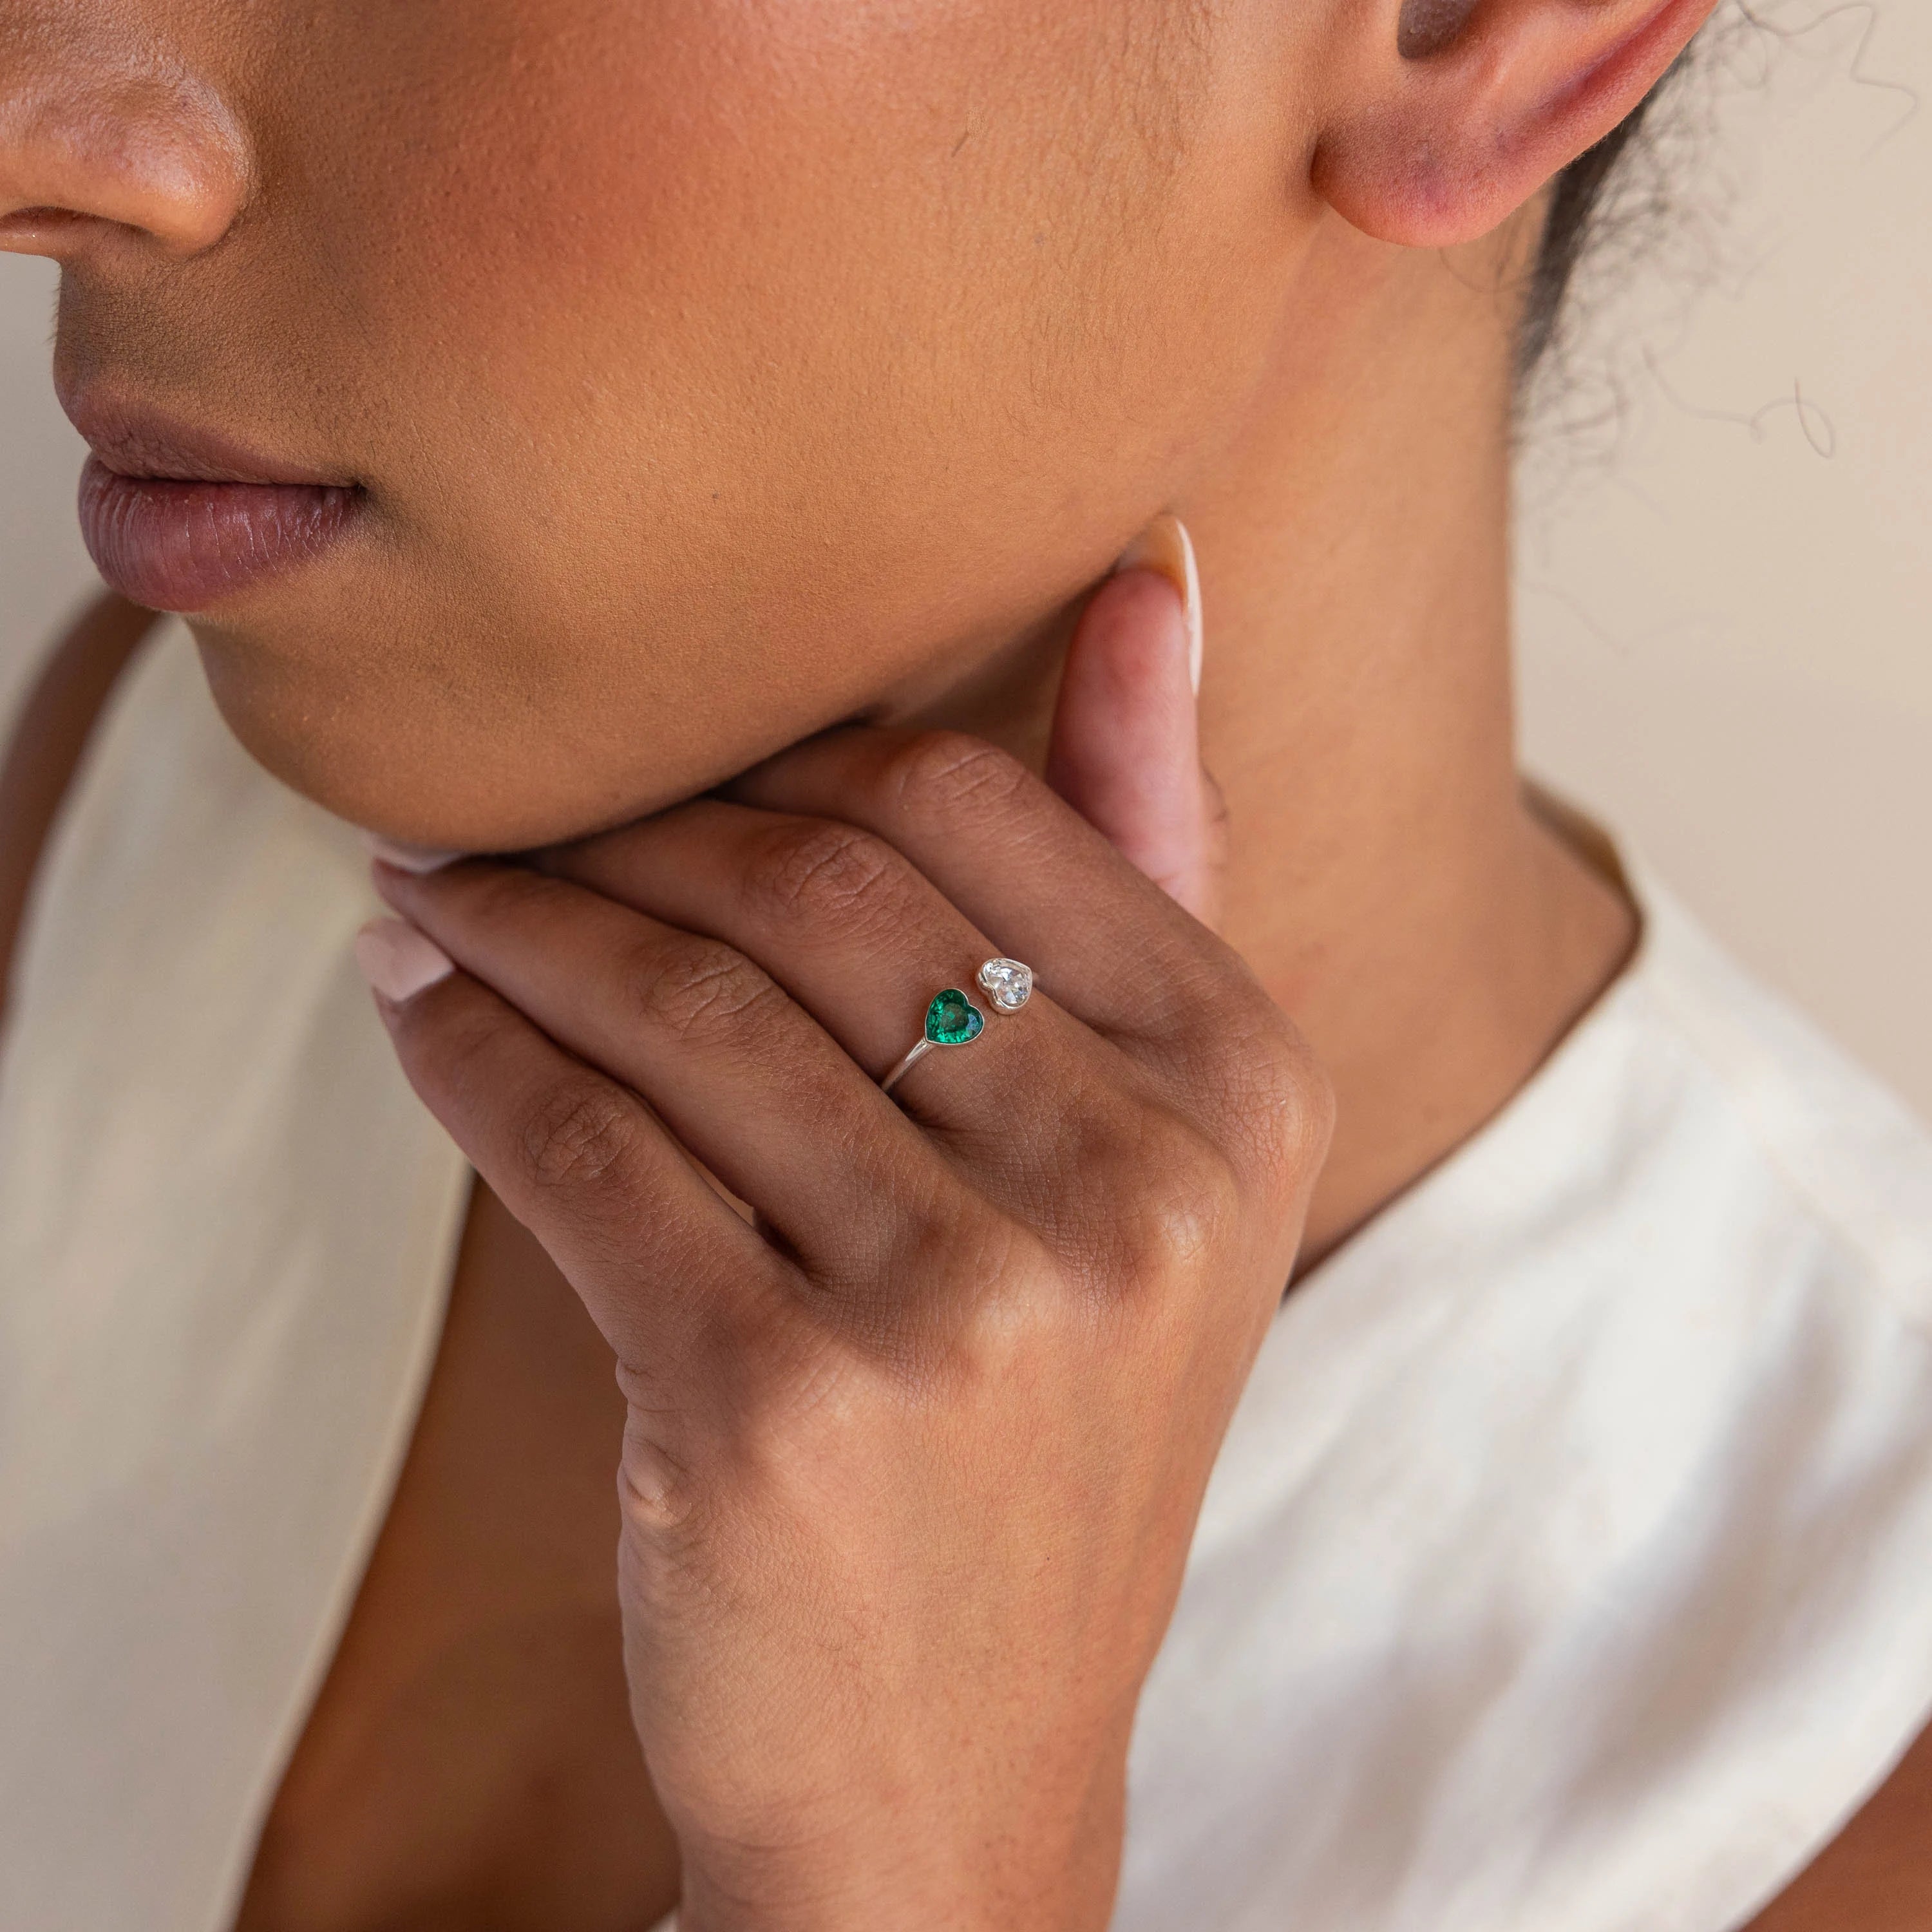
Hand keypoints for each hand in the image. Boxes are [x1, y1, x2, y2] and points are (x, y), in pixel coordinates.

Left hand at [356, 548, 1330, 1929]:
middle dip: (620, 837)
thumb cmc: (1044, 1422)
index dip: (776, 763)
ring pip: (677, 1007)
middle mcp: (1134, 1186)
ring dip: (515, 928)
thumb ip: (1153, 854)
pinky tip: (423, 1015)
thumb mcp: (1158, 1151)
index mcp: (1243, 1087)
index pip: (966, 804)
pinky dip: (468, 1057)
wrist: (959, 1765)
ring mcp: (968, 1305)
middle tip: (505, 830)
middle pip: (810, 889)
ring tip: (435, 903)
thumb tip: (1149, 569)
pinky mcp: (783, 1407)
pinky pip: (577, 1149)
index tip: (663, 773)